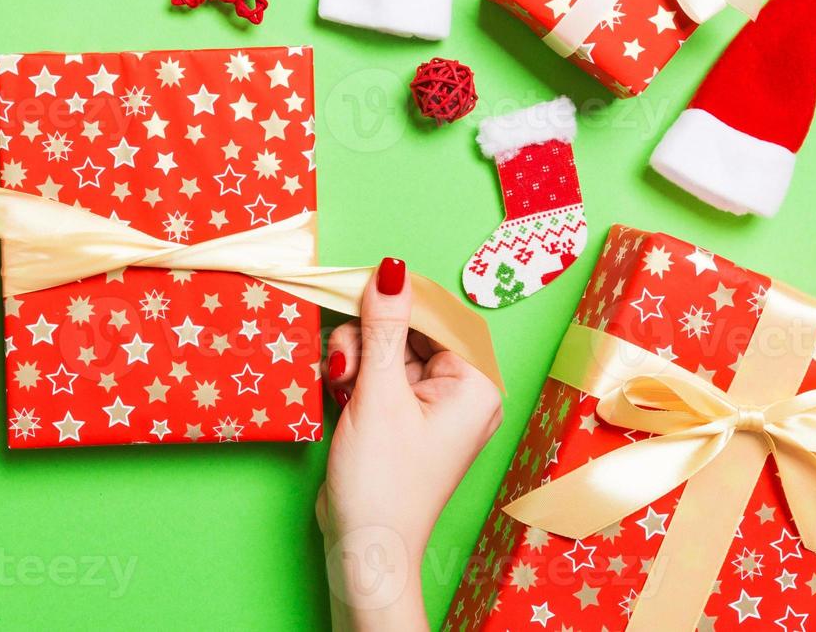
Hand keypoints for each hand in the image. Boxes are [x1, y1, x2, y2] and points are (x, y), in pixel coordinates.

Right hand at [316, 258, 502, 630]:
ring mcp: (432, 404)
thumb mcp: (378, 393)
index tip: (356, 296)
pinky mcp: (404, 415)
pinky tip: (341, 396)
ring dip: (356, 357)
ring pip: (388, 347)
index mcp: (475, 383)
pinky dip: (356, 376)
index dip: (393, 302)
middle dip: (368, 338)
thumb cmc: (381, 479)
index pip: (436, 313)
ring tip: (341, 388)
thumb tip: (390, 269)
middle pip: (410, 328)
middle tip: (344, 367)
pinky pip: (381, 372)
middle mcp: (461, 389)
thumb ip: (383, 326)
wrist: (364, 546)